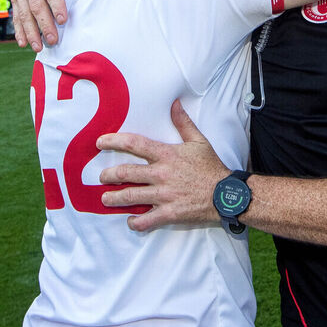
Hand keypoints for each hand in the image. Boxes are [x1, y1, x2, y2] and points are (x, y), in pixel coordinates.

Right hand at [11, 0, 88, 50]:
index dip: (57, 6)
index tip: (63, 20)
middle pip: (36, 6)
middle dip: (44, 24)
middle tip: (53, 39)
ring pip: (24, 14)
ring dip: (31, 32)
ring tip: (38, 47)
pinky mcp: (15, 0)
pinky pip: (16, 17)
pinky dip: (19, 31)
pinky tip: (23, 43)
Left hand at [97, 100, 227, 231]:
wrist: (225, 194)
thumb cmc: (211, 167)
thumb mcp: (199, 141)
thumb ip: (183, 123)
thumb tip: (175, 104)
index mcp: (167, 155)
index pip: (134, 144)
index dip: (114, 141)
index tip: (100, 142)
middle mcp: (161, 174)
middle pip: (125, 173)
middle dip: (108, 175)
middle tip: (102, 177)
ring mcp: (164, 195)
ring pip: (130, 197)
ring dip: (114, 198)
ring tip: (105, 199)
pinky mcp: (169, 213)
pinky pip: (147, 220)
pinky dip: (136, 222)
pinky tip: (131, 221)